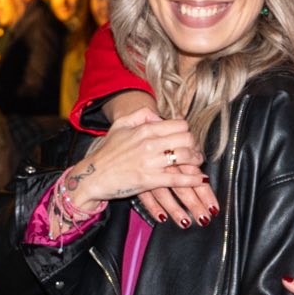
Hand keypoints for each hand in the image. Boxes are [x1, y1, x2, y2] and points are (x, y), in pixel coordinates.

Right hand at [105, 91, 218, 226]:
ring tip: (195, 164)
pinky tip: (200, 179)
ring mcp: (151, 162)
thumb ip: (140, 115)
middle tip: (193, 152)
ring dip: (195, 161)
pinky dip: (192, 179)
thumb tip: (158, 115)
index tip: (185, 139)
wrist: (92, 176)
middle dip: (194, 146)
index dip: (186, 132)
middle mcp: (150, 143)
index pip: (180, 125)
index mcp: (145, 129)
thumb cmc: (106, 152)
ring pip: (186, 157)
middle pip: (187, 139)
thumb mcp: (120, 126)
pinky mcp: (150, 180)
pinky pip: (178, 178)